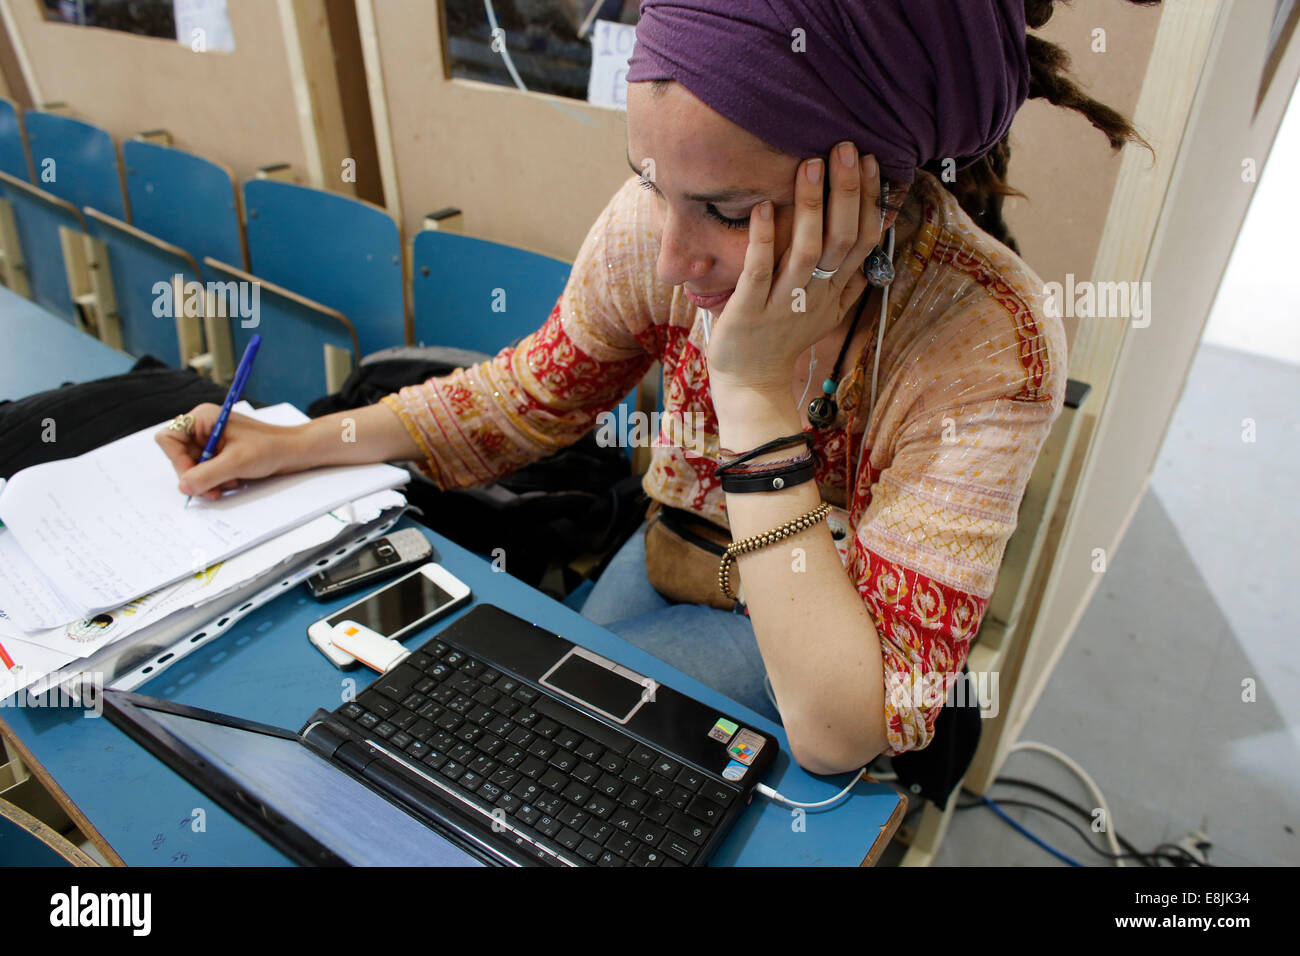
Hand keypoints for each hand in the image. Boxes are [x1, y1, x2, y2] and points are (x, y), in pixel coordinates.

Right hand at [155, 403, 303, 500]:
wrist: (294, 452)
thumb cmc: (270, 448)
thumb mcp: (236, 463)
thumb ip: (207, 474)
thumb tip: (184, 486)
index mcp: (202, 418)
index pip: (168, 439)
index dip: (176, 460)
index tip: (193, 476)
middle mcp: (202, 427)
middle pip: (178, 457)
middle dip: (196, 475)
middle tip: (213, 488)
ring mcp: (210, 441)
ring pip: (192, 468)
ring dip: (207, 480)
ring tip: (229, 482)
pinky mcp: (218, 453)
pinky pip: (205, 472)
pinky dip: (215, 480)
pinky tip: (232, 481)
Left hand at [705, 143, 885, 394]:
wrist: (752, 381)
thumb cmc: (784, 338)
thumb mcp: (827, 313)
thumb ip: (850, 281)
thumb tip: (875, 247)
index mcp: (835, 290)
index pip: (863, 240)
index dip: (869, 200)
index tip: (870, 160)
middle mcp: (815, 295)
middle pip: (841, 239)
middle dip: (846, 191)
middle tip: (845, 147)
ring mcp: (783, 303)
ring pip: (806, 251)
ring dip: (810, 206)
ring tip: (810, 164)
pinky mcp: (749, 311)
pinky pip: (759, 272)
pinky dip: (762, 239)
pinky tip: (761, 206)